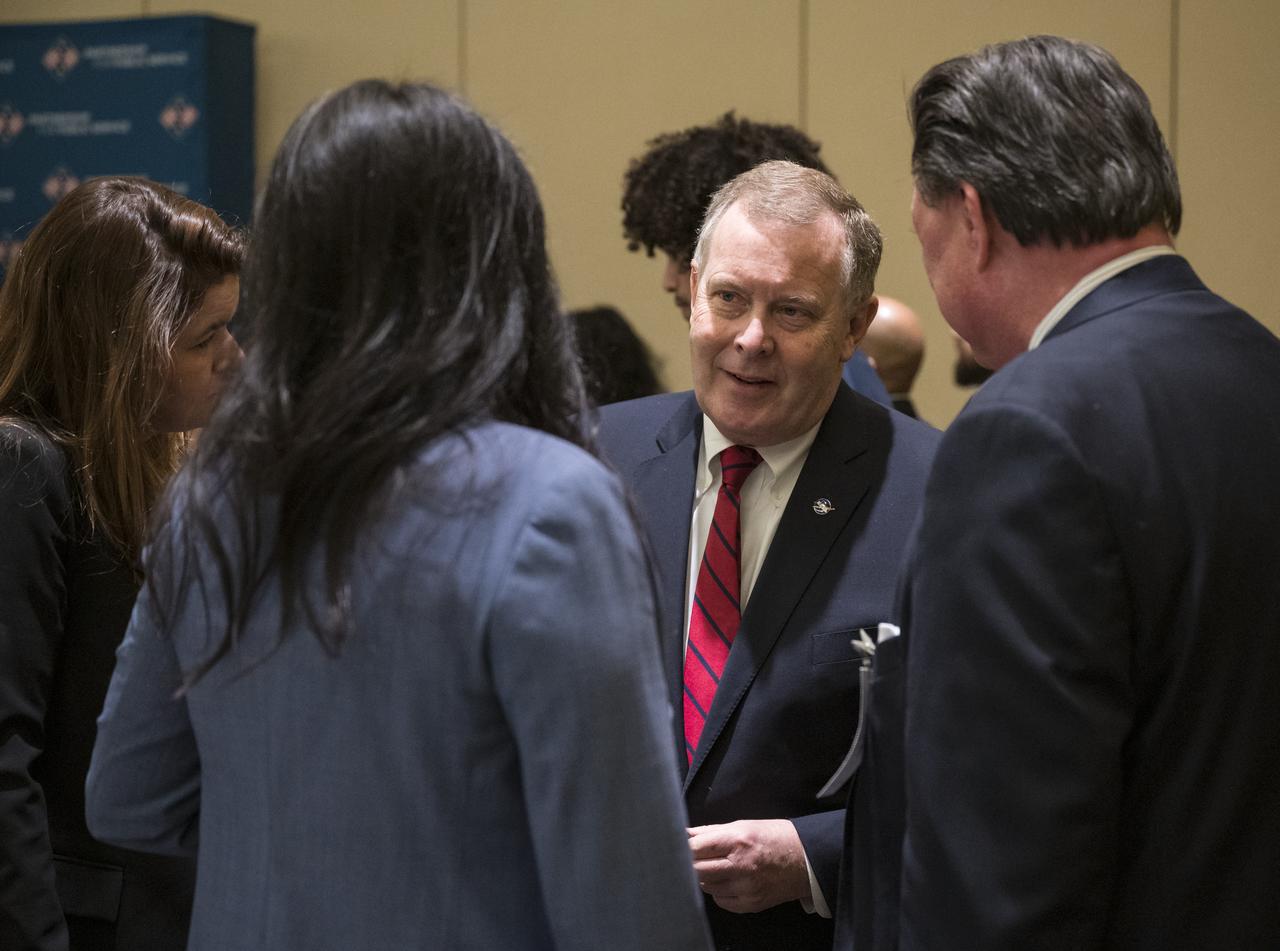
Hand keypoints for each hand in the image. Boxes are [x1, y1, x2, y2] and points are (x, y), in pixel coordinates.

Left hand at [687, 819, 810, 913]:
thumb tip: (684, 833)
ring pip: (706, 886)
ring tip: (715, 866)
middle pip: (697, 870)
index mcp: (738, 840)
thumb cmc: (774, 837)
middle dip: (691, 863)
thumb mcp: (743, 825)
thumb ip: (710, 831)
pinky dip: (718, 891)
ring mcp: (746, 888)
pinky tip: (727, 880)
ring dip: (704, 877)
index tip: (678, 846)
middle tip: (693, 858)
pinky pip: (721, 901)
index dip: (684, 847)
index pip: (697, 847)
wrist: (806, 860)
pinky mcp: (751, 904)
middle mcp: (741, 866)